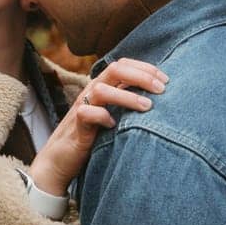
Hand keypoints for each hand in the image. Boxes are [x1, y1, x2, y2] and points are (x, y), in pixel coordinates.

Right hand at [28, 59, 168, 197]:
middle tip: (162, 90)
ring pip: (102, 89)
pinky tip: (114, 126)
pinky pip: (86, 113)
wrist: (60, 160)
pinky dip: (102, 116)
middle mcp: (92, 91)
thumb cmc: (92, 137)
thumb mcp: (113, 115)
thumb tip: (158, 100)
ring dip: (127, 96)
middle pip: (115, 69)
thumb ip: (127, 104)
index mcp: (102, 86)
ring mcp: (82, 106)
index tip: (166, 80)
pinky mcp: (76, 125)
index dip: (145, 68)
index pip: (123, 64)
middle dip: (141, 76)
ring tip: (147, 107)